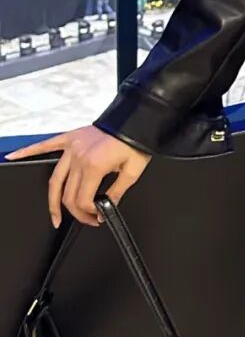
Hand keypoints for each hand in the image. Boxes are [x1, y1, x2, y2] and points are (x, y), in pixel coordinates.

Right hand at [4, 126, 151, 228]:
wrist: (137, 118)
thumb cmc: (136, 141)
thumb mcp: (132, 171)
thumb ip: (116, 192)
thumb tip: (106, 208)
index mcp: (94, 166)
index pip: (82, 200)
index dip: (89, 213)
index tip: (98, 216)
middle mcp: (79, 157)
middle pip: (68, 194)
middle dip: (77, 212)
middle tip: (87, 218)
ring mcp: (72, 147)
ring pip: (55, 180)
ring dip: (53, 201)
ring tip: (55, 216)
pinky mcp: (71, 138)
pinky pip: (46, 145)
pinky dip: (29, 151)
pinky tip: (14, 157)